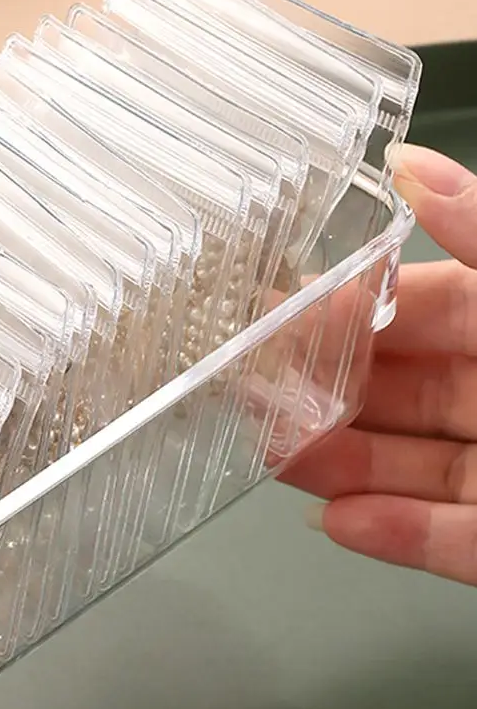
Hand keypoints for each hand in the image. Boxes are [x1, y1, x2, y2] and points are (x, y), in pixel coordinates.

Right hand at [283, 144, 476, 584]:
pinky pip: (462, 539)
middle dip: (328, 397)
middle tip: (253, 400)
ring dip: (346, 469)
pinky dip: (402, 533)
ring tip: (275, 463)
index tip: (274, 321)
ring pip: (422, 466)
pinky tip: (341, 523)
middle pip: (409, 391)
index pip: (424, 306)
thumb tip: (408, 169)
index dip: (345, 314)